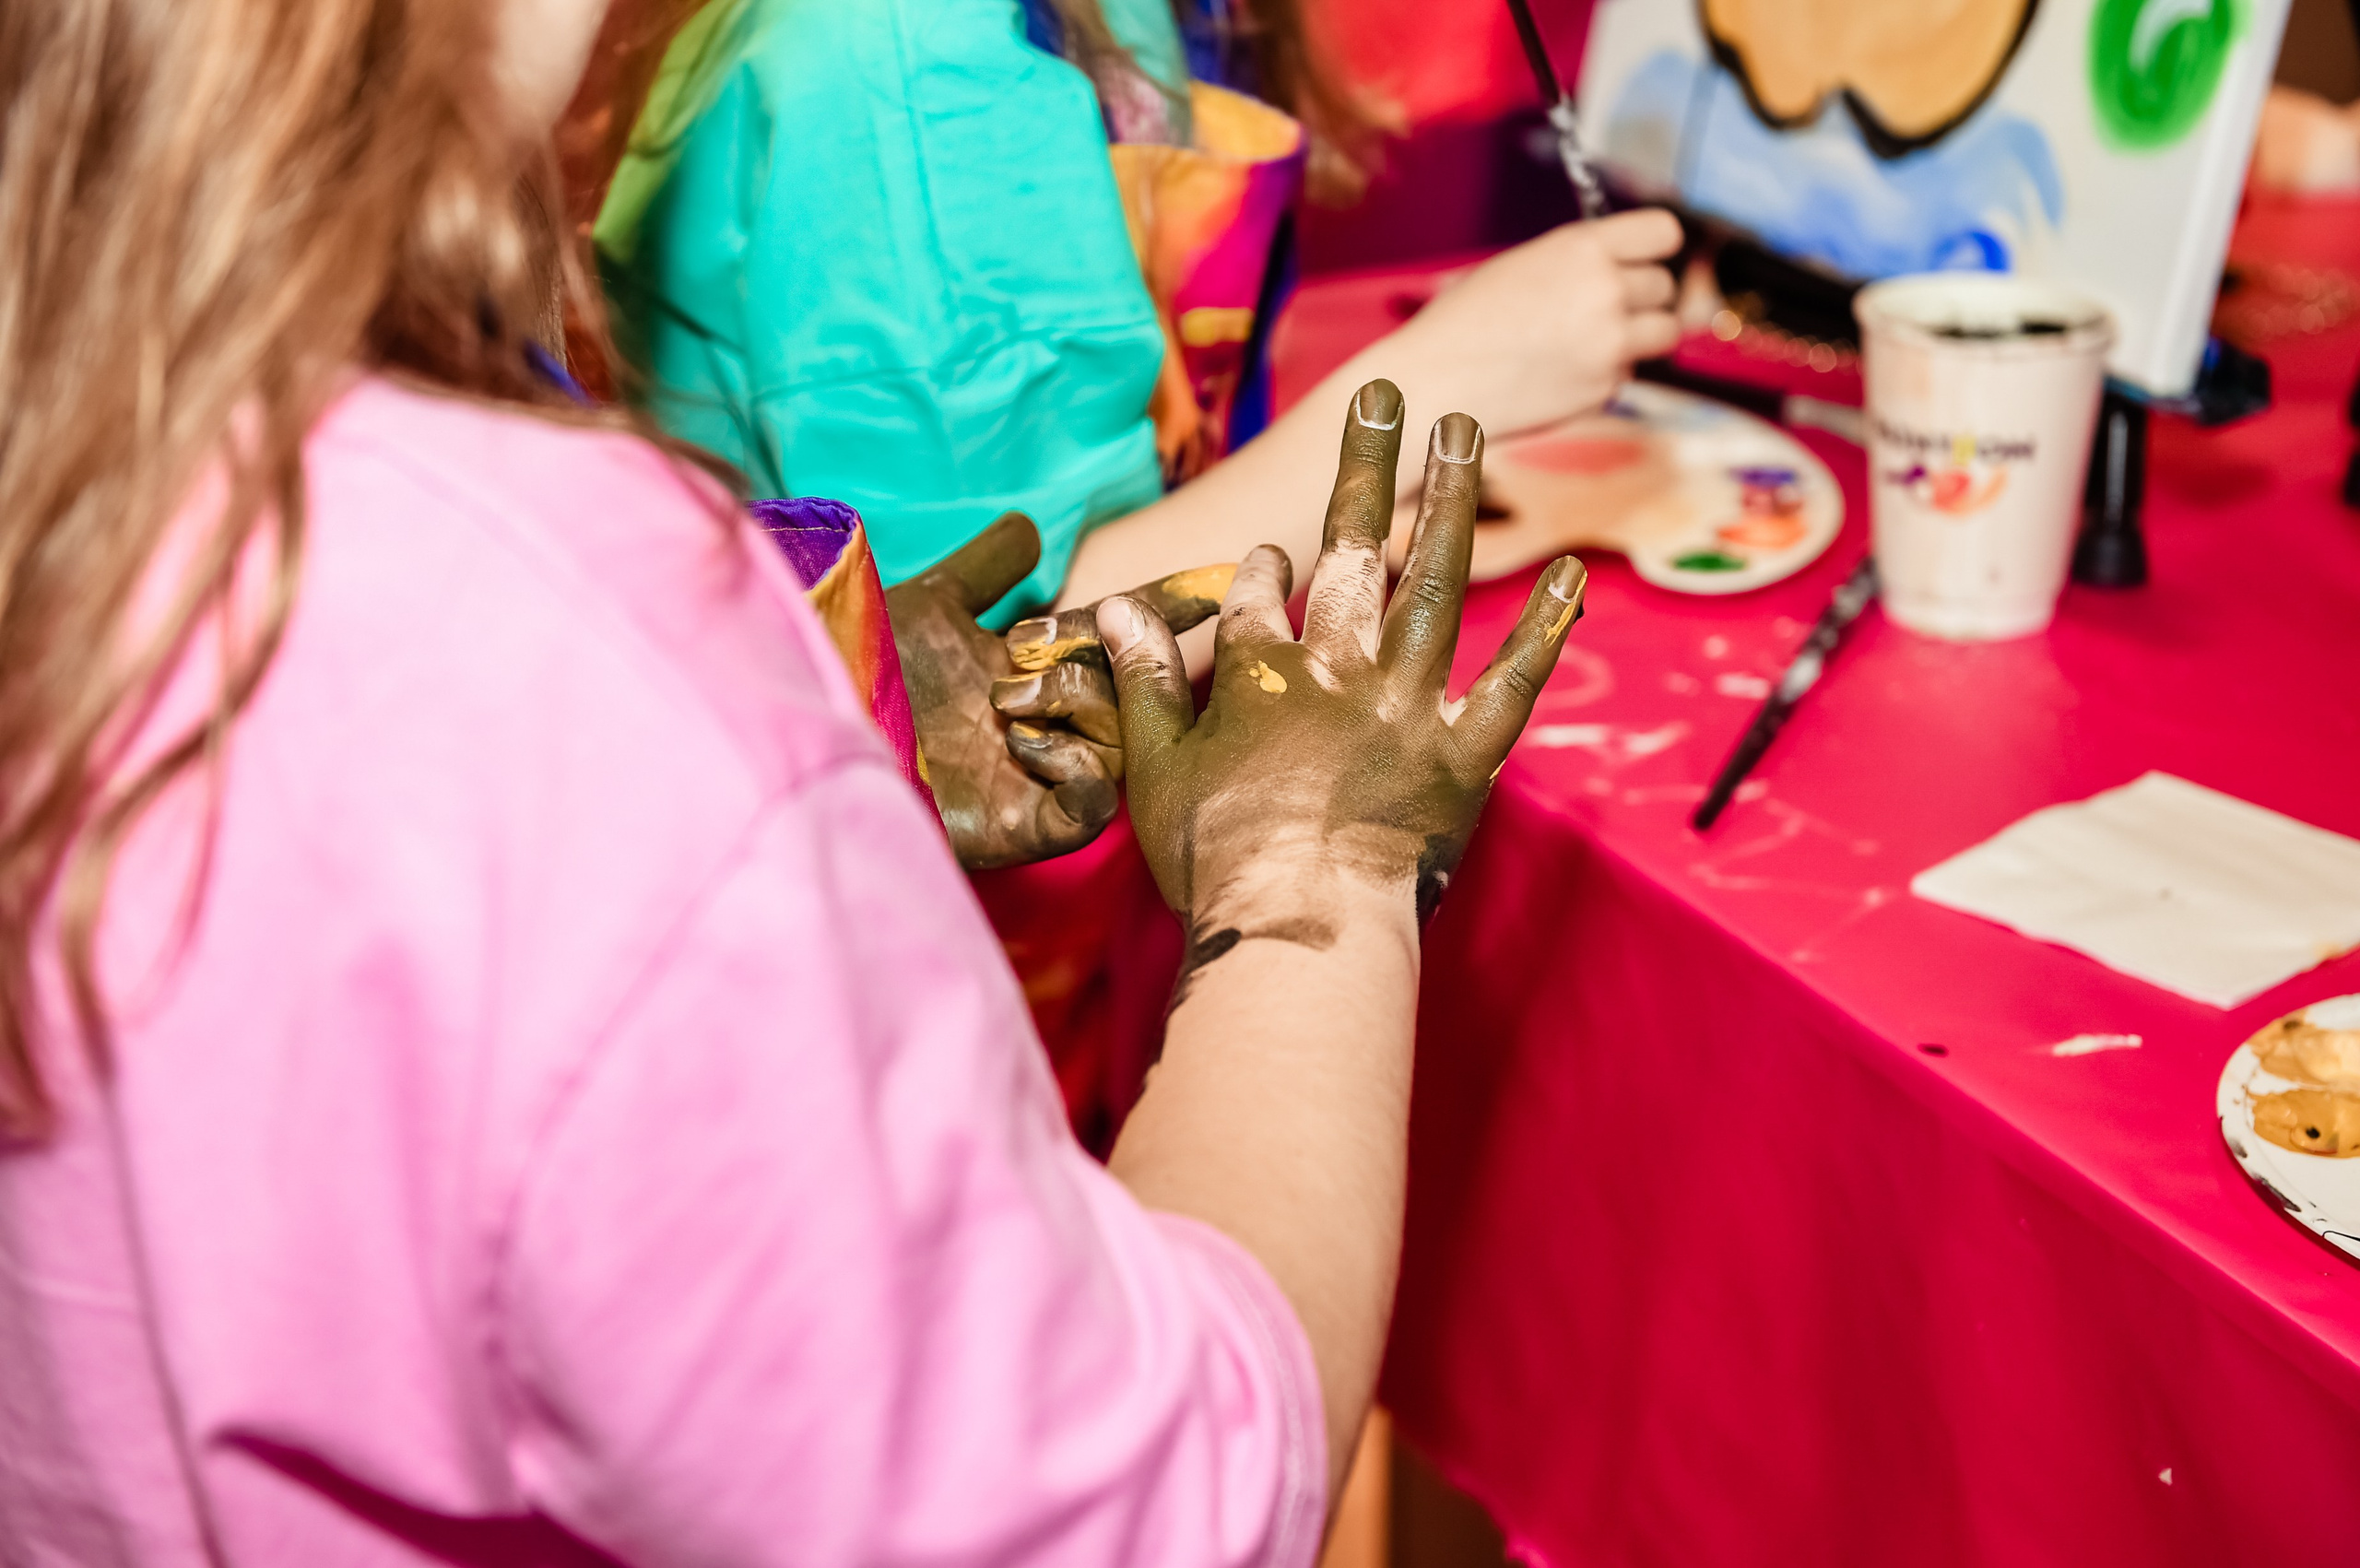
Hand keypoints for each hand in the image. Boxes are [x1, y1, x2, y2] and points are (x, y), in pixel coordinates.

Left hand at [887, 515, 1230, 869]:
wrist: (820, 727)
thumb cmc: (866, 668)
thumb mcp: (930, 600)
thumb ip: (987, 566)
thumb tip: (1032, 530)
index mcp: (1032, 674)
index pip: (1118, 637)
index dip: (1167, 605)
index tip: (1220, 576)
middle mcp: (1045, 726)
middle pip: (1130, 686)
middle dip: (1106, 652)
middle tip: (1046, 643)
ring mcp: (1038, 779)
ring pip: (1119, 741)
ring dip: (1077, 706)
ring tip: (1009, 700)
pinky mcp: (1025, 829)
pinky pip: (1091, 807)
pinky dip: (1078, 773)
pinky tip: (1030, 745)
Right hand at [1099, 380, 1586, 970]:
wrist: (1296, 933)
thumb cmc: (1216, 863)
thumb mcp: (1156, 769)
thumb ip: (1146, 682)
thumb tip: (1114, 613)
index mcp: (1261, 673)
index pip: (1260, 592)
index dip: (1264, 568)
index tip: (1271, 555)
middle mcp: (1339, 668)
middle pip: (1353, 549)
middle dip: (1371, 466)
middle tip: (1391, 394)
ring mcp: (1408, 706)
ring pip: (1433, 584)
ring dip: (1453, 500)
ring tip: (1467, 430)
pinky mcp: (1466, 756)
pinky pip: (1514, 683)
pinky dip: (1544, 629)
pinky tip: (1574, 571)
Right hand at [1384, 209, 1682, 439]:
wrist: (1435, 383)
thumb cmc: (1466, 320)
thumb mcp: (1525, 265)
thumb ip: (1582, 262)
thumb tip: (1630, 270)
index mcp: (1583, 247)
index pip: (1665, 232)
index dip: (1655, 248)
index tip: (1641, 260)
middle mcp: (1606, 291)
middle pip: (1665, 285)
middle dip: (1642, 297)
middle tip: (1603, 309)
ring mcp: (1611, 344)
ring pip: (1665, 332)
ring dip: (1640, 335)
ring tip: (1595, 340)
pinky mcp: (1605, 389)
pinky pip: (1627, 373)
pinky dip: (1605, 373)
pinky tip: (1560, 372)